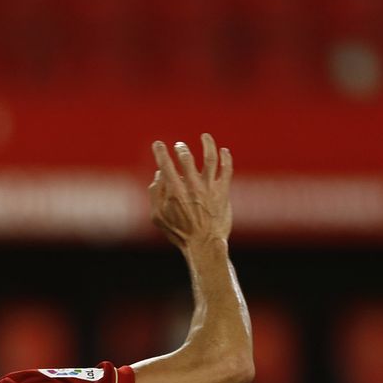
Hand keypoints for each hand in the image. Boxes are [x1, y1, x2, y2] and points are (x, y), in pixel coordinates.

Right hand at [148, 132, 233, 249]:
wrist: (204, 244)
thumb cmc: (180, 233)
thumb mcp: (158, 217)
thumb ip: (155, 194)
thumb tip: (159, 175)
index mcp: (175, 191)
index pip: (165, 165)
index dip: (160, 152)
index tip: (158, 145)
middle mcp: (192, 186)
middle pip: (187, 158)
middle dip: (181, 149)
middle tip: (179, 147)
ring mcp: (209, 188)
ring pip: (210, 158)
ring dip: (207, 144)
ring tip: (205, 137)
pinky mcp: (223, 192)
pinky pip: (227, 169)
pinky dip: (226, 158)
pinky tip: (224, 151)